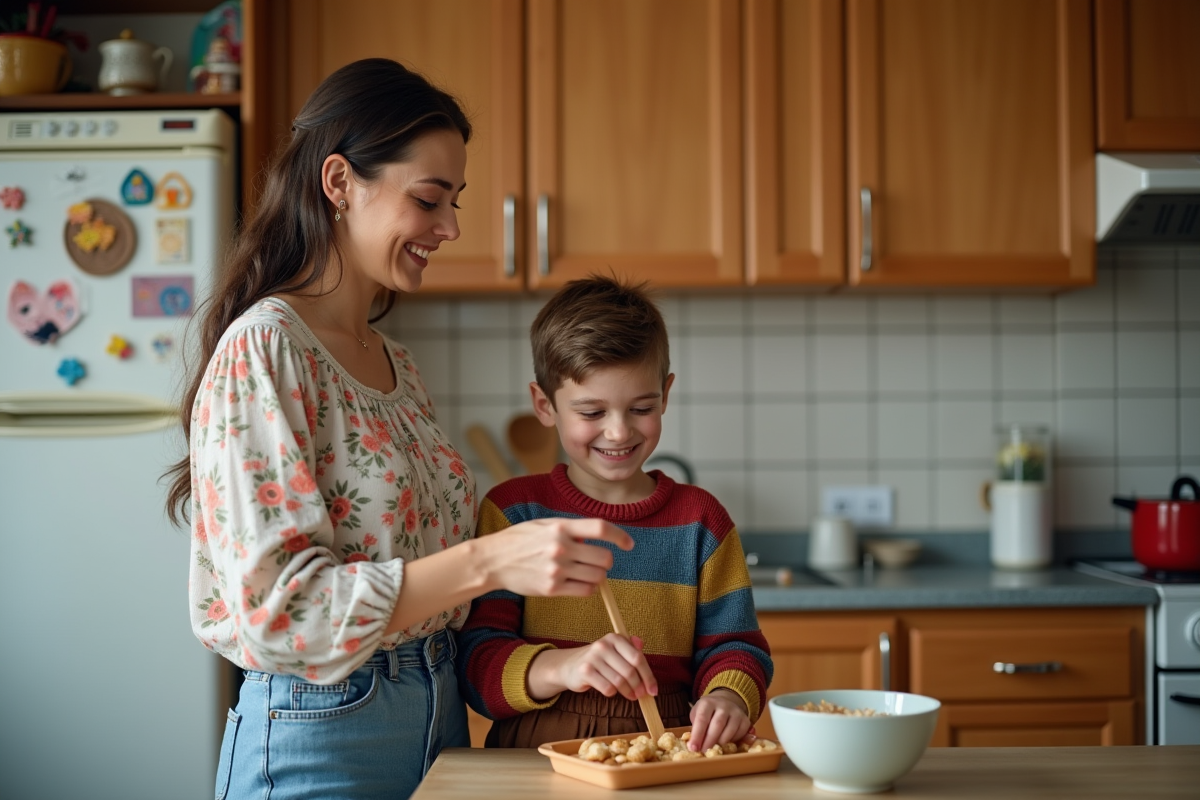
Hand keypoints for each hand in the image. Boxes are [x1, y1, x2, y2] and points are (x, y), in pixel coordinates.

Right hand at [480, 517, 632, 596]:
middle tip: (596, 561)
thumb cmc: (520, 539)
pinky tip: (579, 583)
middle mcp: (561, 547)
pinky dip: (588, 588)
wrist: (494, 560)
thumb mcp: (545, 524)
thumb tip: (594, 538)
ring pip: (598, 577)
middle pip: (604, 557)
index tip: (628, 544)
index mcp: (561, 526)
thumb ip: (570, 529)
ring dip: (598, 576)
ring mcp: (557, 569)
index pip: (600, 528)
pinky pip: (585, 591)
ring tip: (585, 572)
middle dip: (606, 561)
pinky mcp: (552, 589)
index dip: (620, 535)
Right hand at [546, 634, 657, 701]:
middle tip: (641, 695)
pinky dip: (612, 693)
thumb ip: (629, 648)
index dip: (648, 676)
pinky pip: (607, 688)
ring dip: (628, 692)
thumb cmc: (598, 660)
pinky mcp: (585, 671)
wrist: (569, 666)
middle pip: (630, 671)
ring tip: (630, 696)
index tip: (653, 690)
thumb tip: (641, 643)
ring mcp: (593, 658)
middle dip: (639, 686)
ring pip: (619, 681)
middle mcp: (603, 645)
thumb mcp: (614, 650)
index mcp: (614, 638)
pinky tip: (611, 691)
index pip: (637, 658)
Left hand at [688, 689, 751, 751]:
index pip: (702, 718)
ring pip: (729, 730)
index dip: (697, 735)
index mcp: (707, 703)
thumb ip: (695, 728)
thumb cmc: (707, 713)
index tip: (693, 748)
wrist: (724, 702)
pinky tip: (725, 744)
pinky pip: (740, 733)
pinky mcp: (745, 720)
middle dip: (709, 741)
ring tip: (713, 750)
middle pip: (717, 724)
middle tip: (703, 752)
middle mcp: (723, 705)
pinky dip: (732, 741)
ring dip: (720, 743)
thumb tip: (694, 747)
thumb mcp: (697, 715)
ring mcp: (736, 712)